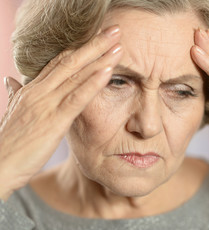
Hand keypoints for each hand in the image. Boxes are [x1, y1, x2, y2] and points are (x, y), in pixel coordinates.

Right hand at [0, 25, 122, 199]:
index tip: (99, 37)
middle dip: (95, 44)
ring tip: (118, 46)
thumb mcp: (14, 112)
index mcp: (33, 89)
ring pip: (76, 75)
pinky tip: (108, 72)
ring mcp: (46, 104)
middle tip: (115, 30)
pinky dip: (93, 84)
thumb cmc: (9, 142)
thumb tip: (11, 80)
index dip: (80, 48)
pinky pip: (76, 99)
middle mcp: (40, 91)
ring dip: (100, 59)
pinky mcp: (54, 121)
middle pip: (71, 61)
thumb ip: (16, 94)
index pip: (59, 62)